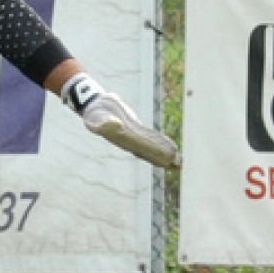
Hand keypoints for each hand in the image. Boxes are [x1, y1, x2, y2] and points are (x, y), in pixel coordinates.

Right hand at [61, 74, 180, 169]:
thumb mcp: (96, 117)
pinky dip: (161, 142)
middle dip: (163, 157)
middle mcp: (128, 141)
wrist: (94, 107)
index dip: (155, 152)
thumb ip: (104, 122)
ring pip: (151, 147)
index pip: (141, 146)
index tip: (168, 157)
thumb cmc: (94, 113)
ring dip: (164, 153)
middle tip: (180, 164)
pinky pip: (150, 138)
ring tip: (179, 162)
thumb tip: (116, 125)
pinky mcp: (136, 130)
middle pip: (149, 151)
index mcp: (121, 138)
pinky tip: (171, 145)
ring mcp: (132, 136)